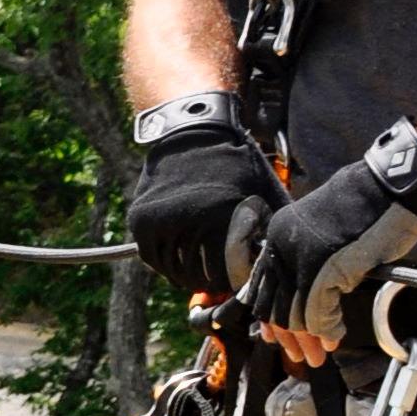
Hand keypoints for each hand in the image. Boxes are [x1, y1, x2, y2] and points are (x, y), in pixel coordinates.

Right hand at [129, 114, 270, 300]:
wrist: (192, 132)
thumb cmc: (236, 165)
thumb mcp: (264, 192)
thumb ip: (271, 230)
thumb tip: (275, 269)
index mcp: (222, 213)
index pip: (228, 273)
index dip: (237, 283)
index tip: (241, 282)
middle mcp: (188, 217)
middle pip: (201, 277)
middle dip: (215, 282)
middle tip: (222, 280)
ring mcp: (161, 219)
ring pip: (175, 272)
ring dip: (190, 277)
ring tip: (203, 272)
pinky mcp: (141, 220)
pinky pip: (154, 259)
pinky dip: (168, 266)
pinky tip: (182, 263)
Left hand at [243, 121, 416, 347]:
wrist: (390, 189)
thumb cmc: (368, 210)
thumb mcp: (324, 235)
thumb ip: (309, 260)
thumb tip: (309, 297)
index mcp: (279, 236)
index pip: (264, 287)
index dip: (270, 317)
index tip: (276, 337)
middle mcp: (283, 247)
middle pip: (276, 305)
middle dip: (288, 337)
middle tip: (300, 355)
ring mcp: (302, 259)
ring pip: (294, 314)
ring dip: (308, 340)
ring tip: (318, 354)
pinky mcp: (325, 271)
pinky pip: (318, 313)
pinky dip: (327, 330)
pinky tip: (335, 336)